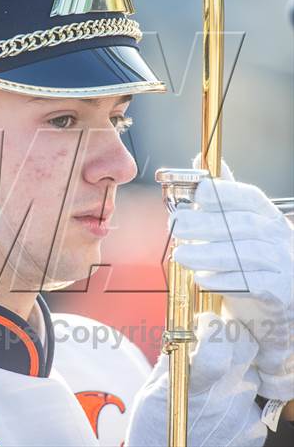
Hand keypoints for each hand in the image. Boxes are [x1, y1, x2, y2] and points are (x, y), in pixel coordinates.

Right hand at [126, 313, 266, 446]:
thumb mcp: (151, 391)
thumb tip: (182, 328)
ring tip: (211, 378)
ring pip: (250, 369)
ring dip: (233, 364)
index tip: (200, 322)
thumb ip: (171, 357)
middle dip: (228, 335)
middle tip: (210, 340)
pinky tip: (218, 402)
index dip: (210, 324)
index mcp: (195, 386)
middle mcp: (226, 400)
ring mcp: (243, 416)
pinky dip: (237, 393)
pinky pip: (252, 397)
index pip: (218, 342)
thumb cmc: (153, 431)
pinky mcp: (253, 430)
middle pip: (245, 347)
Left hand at [172, 155, 293, 399]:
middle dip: (205, 224)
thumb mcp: (235, 220)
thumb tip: (199, 158)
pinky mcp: (278, 290)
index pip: (249, 197)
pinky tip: (200, 278)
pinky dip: (223, 280)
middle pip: (242, 225)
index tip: (196, 193)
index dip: (223, 192)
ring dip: (208, 254)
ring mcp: (282, 263)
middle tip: (175, 226)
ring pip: (244, 255)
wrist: (272, 300)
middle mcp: (278, 235)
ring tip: (180, 254)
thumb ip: (220, 192)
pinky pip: (250, 284)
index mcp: (267, 213)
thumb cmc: (247, 254)